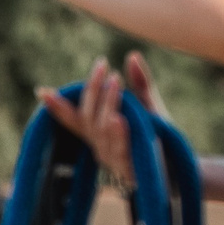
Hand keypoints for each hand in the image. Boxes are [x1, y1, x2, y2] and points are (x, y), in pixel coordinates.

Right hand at [39, 53, 164, 184]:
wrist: (181, 167)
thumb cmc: (159, 137)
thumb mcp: (149, 107)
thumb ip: (140, 84)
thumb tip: (132, 55)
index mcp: (99, 132)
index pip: (75, 119)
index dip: (58, 107)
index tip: (42, 91)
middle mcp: (100, 146)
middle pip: (87, 116)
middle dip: (92, 90)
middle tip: (103, 65)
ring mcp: (112, 160)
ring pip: (101, 129)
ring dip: (108, 103)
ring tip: (115, 81)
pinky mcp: (128, 169)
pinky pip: (119, 149)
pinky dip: (117, 133)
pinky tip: (117, 118)